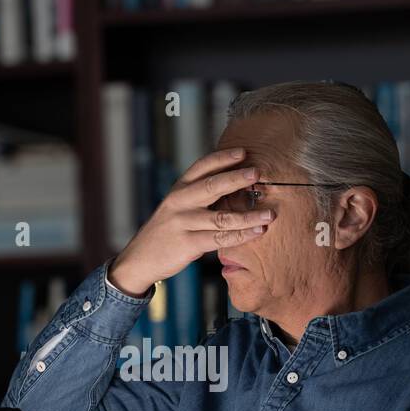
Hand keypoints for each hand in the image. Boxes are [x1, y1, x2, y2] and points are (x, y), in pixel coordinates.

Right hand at [107, 147, 274, 295]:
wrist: (141, 258)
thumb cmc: (167, 231)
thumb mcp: (178, 206)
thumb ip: (200, 195)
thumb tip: (236, 182)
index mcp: (179, 188)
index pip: (202, 166)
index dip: (223, 158)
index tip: (243, 152)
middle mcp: (180, 202)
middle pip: (212, 186)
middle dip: (236, 178)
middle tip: (257, 172)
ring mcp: (183, 223)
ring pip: (221, 217)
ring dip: (248, 216)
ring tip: (269, 214)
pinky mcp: (187, 244)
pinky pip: (220, 239)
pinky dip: (241, 236)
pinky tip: (257, 232)